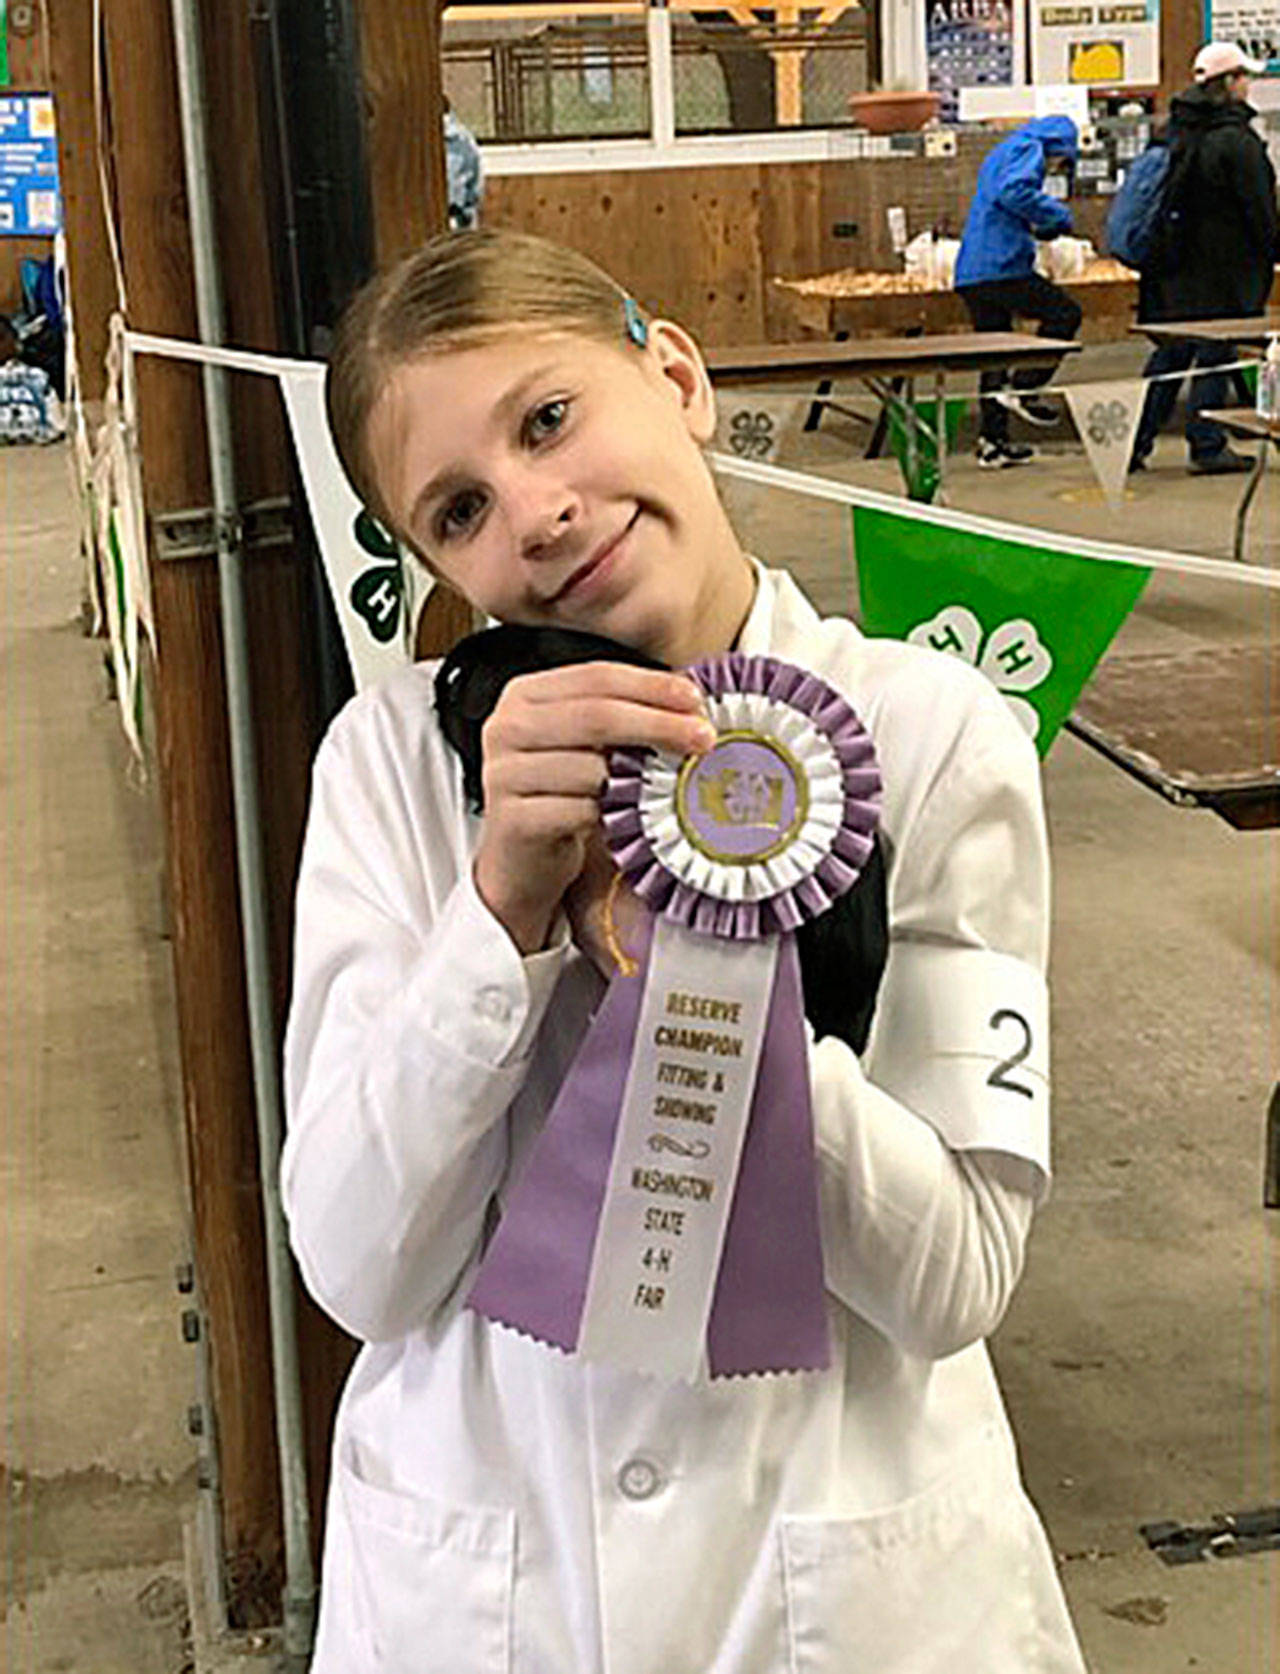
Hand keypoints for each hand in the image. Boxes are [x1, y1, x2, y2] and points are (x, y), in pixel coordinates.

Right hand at [473, 662, 712, 953]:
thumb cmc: (563, 796)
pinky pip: (578, 810)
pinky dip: (609, 816)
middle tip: (703, 738)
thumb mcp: (590, 746)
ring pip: (590, 767)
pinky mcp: (510, 819)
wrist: (523, 860)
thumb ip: (625, 716)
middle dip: (659, 724)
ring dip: (634, 781)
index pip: (597, 676)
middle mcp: (505, 727)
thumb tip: (692, 703)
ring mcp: (502, 774)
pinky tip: (620, 820)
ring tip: (660, 791)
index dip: (652, 686)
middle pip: (596, 715)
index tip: (696, 700)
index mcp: (525, 696)